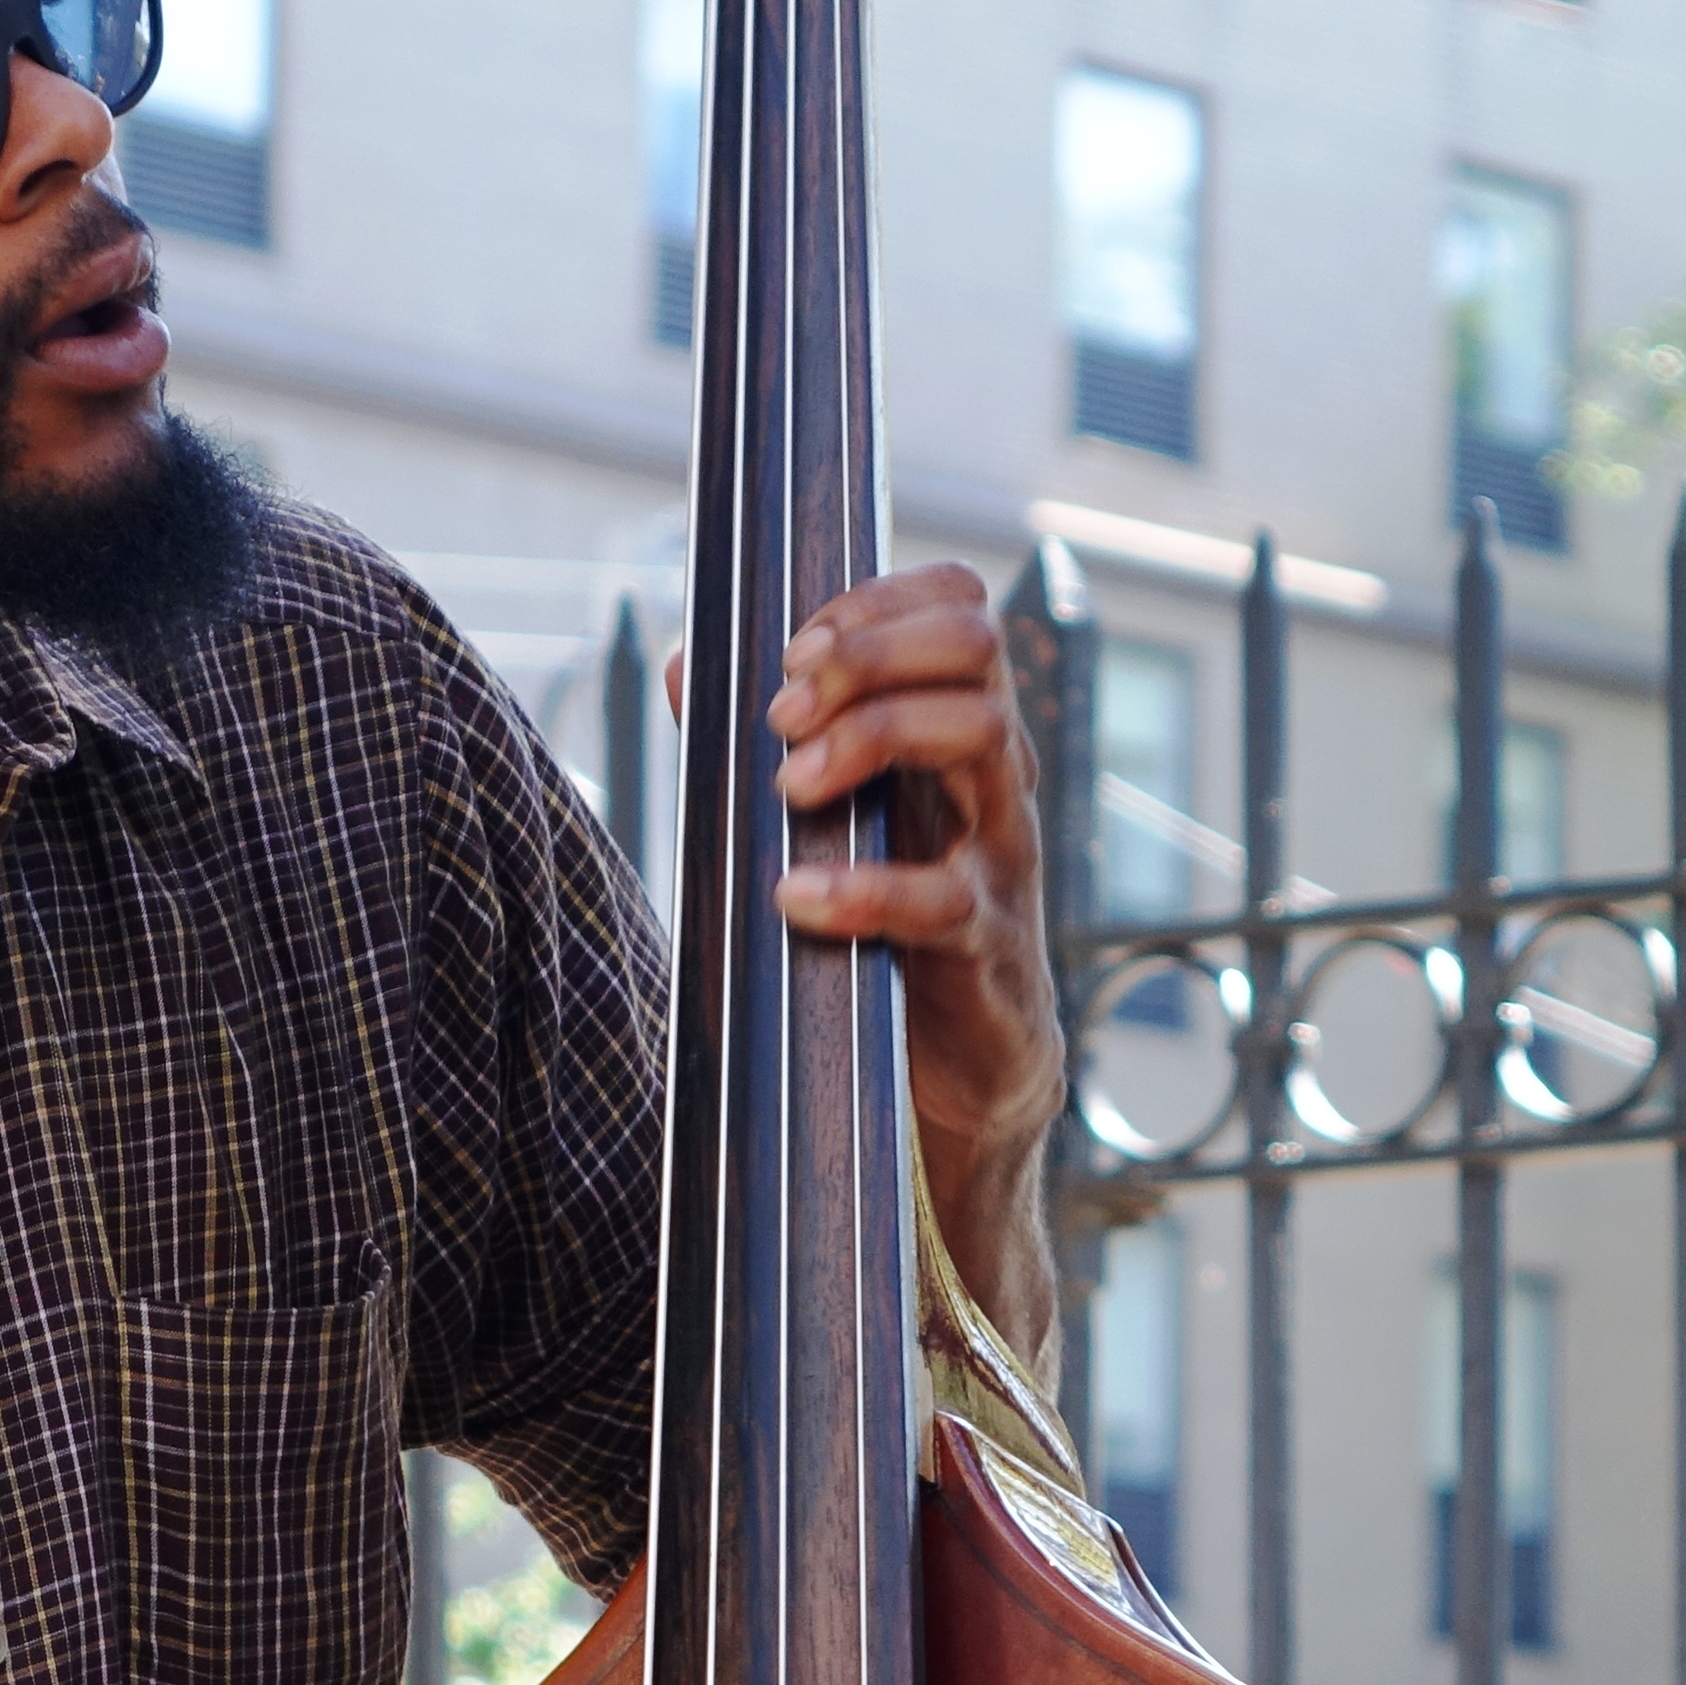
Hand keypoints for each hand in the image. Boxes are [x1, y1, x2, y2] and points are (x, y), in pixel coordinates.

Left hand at [767, 565, 1063, 1359]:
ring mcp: (1002, 859)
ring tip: (789, 786)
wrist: (957, 1085)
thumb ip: (766, 744)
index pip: (964, 606)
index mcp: (959, 737)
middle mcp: (994, 782)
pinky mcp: (987, 946)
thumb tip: (682, 662)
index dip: (882, 599)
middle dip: (870, 652)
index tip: (795, 645)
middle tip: (783, 707)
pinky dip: (859, 889)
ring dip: (870, 735)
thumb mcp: (827, 825)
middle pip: (980, 649)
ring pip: (982, 736)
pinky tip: (791, 898)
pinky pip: (942, 897)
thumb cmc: (885, 938)